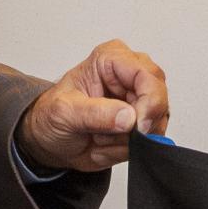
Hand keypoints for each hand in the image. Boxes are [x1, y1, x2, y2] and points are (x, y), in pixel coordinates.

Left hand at [18, 39, 169, 172]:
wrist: (49, 140)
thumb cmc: (51, 116)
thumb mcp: (64, 113)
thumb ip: (95, 114)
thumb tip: (128, 117)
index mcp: (111, 60)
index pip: (146, 75)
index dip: (149, 101)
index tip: (138, 126)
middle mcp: (129, 76)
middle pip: (159, 98)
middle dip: (137, 124)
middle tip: (112, 134)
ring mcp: (139, 100)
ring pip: (157, 122)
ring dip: (128, 139)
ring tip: (100, 136)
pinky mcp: (142, 122)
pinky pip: (150, 140)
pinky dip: (128, 149)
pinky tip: (107, 143)